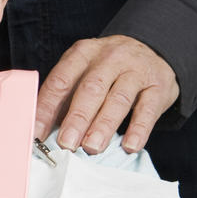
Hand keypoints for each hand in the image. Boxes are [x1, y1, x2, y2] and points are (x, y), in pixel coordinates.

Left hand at [35, 35, 178, 154]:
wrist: (152, 50)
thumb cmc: (108, 68)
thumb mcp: (85, 70)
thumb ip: (67, 96)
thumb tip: (44, 129)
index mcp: (83, 53)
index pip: (61, 80)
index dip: (47, 107)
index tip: (37, 132)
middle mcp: (109, 58)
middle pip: (91, 89)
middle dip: (77, 118)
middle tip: (66, 143)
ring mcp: (136, 70)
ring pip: (118, 99)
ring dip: (103, 125)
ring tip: (91, 148)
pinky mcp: (159, 86)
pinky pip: (147, 109)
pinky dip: (138, 129)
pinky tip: (129, 146)